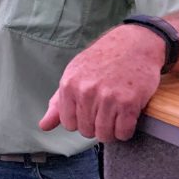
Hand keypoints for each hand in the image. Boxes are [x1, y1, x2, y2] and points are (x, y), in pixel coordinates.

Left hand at [39, 25, 163, 141]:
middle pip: (86, 131)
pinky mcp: (128, 103)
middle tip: (105, 110)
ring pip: (104, 135)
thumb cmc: (103, 59)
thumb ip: (58, 102)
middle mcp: (86, 91)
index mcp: (69, 84)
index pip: (68, 123)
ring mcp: (107, 97)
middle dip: (96, 125)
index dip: (80, 120)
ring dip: (111, 131)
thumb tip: (44, 126)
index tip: (89, 110)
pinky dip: (125, 131)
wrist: (134, 43)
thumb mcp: (74, 74)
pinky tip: (127, 117)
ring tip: (116, 115)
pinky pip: (123, 133)